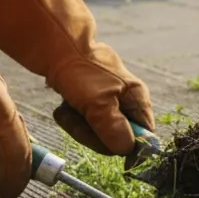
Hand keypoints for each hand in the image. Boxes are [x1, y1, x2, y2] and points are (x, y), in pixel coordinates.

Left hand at [0, 0, 153, 155]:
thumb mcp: (100, 104)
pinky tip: (64, 105)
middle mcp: (127, 102)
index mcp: (137, 100)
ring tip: (68, 109)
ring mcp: (108, 101)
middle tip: (78, 120)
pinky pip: (84, 121)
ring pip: (97, 131)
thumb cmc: (82, 72)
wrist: (55, 46)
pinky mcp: (90, 100)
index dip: (124, 145)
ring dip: (79, 126)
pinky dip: (72, 117)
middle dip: (93, 133)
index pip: (143, 136)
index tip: (104, 142)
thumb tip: (127, 151)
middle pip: (117, 137)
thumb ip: (115, 130)